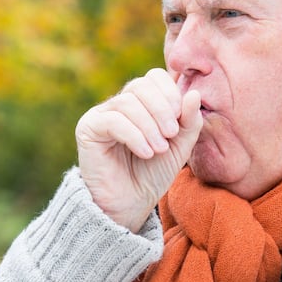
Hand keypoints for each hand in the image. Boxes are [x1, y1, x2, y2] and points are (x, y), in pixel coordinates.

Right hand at [76, 68, 202, 231]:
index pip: (154, 77)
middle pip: (140, 85)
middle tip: (171, 134)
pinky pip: (112, 120)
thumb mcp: (180, 146)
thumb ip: (189, 121)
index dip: (169, 92)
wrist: (130, 204)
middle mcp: (119, 104)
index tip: (180, 118)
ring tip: (159, 149)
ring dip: (149, 126)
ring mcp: (101, 114)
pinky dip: (134, 135)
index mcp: (142, 102)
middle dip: (161, 109)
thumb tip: (193, 93)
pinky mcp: (88, 129)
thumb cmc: (153, 173)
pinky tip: (145, 153)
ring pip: (127, 102)